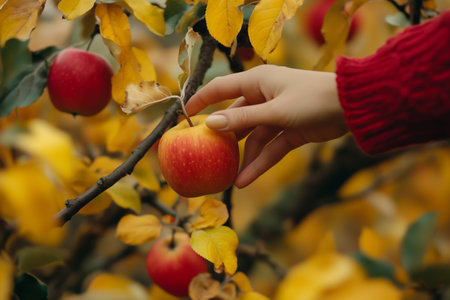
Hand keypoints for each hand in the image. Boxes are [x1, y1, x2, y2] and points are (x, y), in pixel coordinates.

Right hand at [186, 65, 347, 187]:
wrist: (351, 107)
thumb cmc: (311, 99)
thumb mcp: (274, 111)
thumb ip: (243, 120)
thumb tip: (211, 124)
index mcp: (257, 82)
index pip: (220, 89)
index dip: (201, 101)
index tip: (183, 116)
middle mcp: (264, 96)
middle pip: (236, 118)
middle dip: (224, 139)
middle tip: (207, 157)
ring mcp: (277, 115)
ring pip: (253, 138)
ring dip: (244, 158)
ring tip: (229, 180)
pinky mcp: (290, 131)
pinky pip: (270, 148)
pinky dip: (260, 163)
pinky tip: (246, 180)